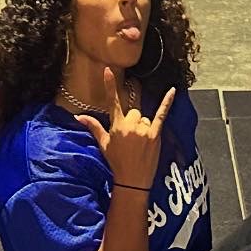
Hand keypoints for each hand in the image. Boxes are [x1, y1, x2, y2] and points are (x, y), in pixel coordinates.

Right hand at [75, 69, 175, 192]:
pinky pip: (161, 115)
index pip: (113, 102)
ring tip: (139, 143)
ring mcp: (144, 129)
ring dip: (142, 126)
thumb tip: (78, 116)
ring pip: (144, 117)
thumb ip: (93, 126)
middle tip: (130, 139)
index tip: (108, 70)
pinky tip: (172, 90)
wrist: (132, 181)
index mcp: (117, 126)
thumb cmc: (116, 162)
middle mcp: (130, 125)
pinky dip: (167, 102)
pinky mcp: (156, 134)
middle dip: (131, 122)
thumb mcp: (103, 144)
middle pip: (133, 112)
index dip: (110, 85)